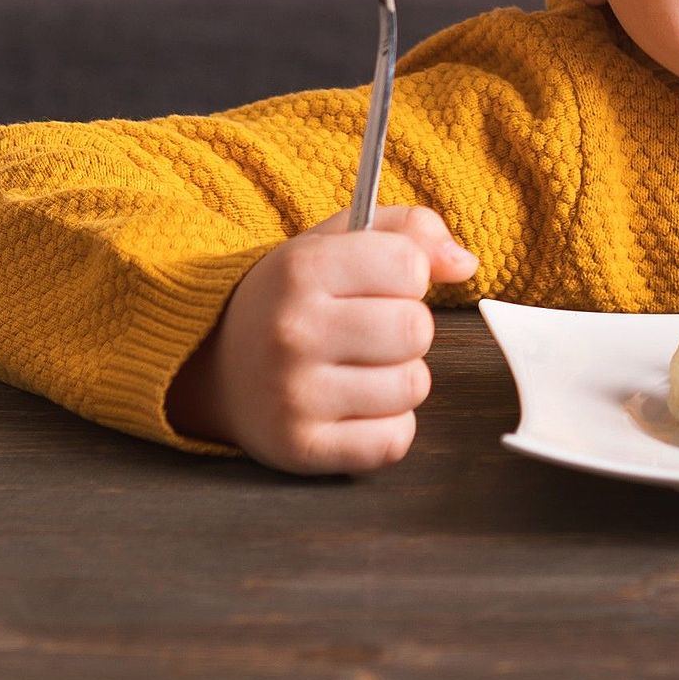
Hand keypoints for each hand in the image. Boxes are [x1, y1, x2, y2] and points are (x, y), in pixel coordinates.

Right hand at [165, 204, 478, 474]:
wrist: (213, 364)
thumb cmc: (293, 299)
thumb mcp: (337, 241)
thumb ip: (410, 231)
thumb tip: (465, 264)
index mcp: (300, 270)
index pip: (409, 265)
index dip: (408, 274)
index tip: (379, 283)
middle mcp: (292, 332)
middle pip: (416, 330)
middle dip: (408, 329)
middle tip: (370, 331)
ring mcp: (293, 395)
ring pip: (412, 387)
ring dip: (400, 379)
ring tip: (360, 368)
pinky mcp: (301, 448)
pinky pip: (393, 440)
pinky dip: (388, 427)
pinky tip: (355, 407)